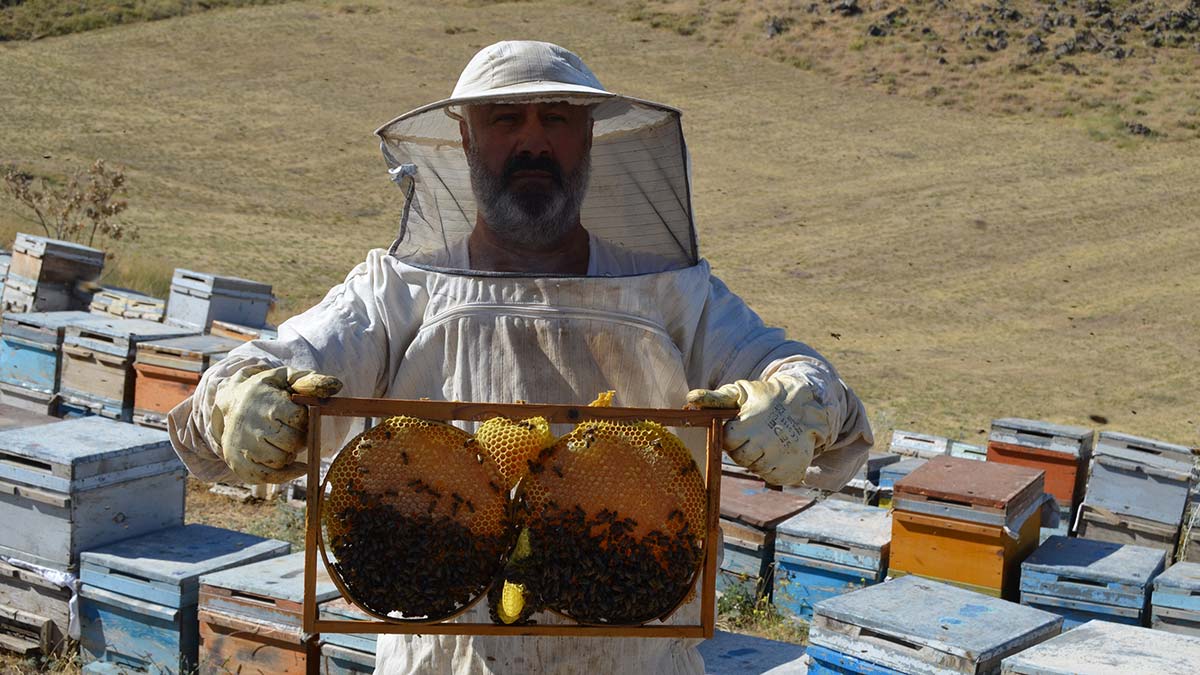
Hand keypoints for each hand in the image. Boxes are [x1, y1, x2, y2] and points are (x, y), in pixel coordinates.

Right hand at [212, 366, 342, 483]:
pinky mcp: (238, 463)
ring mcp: (243, 447)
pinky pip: (267, 477)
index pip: (300, 419)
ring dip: (289, 454)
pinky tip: (290, 465)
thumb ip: (309, 381)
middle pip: (292, 443)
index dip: (304, 420)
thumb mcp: (285, 377)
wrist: (230, 402)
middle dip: (299, 438)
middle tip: (292, 431)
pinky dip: (283, 474)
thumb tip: (336, 386)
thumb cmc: (266, 390)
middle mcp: (252, 426)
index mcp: (267, 404)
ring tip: (282, 442)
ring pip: (281, 461)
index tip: (297, 415)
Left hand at [686, 375, 831, 485]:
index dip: (732, 436)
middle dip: (744, 448)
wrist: (808, 406)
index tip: (741, 428)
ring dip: (758, 457)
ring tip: (767, 440)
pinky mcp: (791, 471)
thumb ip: (715, 398)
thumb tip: (690, 399)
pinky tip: (777, 451)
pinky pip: (771, 476)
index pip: (728, 442)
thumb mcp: (742, 393)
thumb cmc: (767, 399)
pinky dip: (772, 467)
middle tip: (755, 434)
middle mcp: (766, 444)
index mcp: (750, 425)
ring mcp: (780, 459)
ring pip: (755, 468)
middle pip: (740, 458)